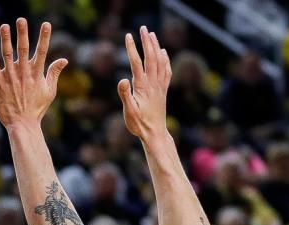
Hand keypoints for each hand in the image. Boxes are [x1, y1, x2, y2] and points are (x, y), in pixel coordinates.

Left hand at [0, 19, 67, 128]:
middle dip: (22, 33)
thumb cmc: (36, 108)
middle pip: (23, 49)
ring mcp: (10, 77)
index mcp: (36, 74)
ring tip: (4, 26)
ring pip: (7, 54)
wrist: (21, 124)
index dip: (44, 37)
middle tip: (21, 19)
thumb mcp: (50, 91)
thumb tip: (65, 59)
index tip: (46, 24)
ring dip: (5, 39)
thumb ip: (54, 73)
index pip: (42, 51)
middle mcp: (23, 73)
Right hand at [117, 26, 171, 140]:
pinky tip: (163, 52)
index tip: (128, 36)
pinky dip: (165, 59)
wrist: (155, 133)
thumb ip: (125, 95)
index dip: (132, 49)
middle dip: (147, 41)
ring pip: (159, 61)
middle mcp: (153, 83)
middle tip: (143, 28)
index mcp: (142, 87)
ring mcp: (159, 86)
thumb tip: (122, 79)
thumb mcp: (128, 112)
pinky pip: (166, 70)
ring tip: (152, 34)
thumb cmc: (139, 124)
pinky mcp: (163, 90)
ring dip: (156, 46)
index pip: (136, 63)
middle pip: (151, 57)